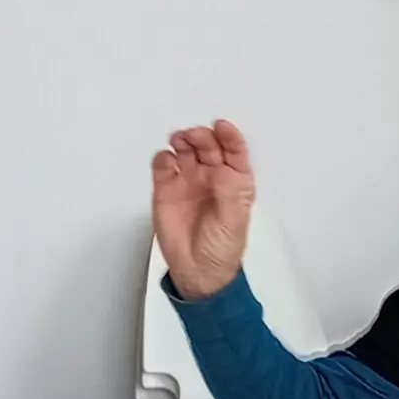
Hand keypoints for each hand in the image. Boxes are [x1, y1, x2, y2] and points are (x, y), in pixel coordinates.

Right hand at [152, 120, 257, 299]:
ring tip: (179, 142)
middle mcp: (212, 176)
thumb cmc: (221, 248)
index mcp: (234, 182)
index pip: (234, 152)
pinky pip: (163, 165)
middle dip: (202, 137)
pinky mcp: (166, 188)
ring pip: (185, 150)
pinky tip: (166, 162)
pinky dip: (163, 158)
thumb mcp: (233, 221)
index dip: (230, 137)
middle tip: (195, 136)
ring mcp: (189, 180)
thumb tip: (223, 168)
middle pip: (208, 146)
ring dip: (182, 141)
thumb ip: (229, 193)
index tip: (222, 127)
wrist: (197, 270)